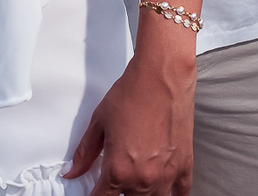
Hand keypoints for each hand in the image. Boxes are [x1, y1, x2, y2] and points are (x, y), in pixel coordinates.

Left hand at [64, 30, 195, 194]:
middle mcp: (143, 178)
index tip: (95, 192)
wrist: (162, 75)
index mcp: (118, 170)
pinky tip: (164, 188)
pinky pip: (180, 194)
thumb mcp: (99, 120)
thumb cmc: (133, 92)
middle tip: (117, 177)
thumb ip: (85, 151)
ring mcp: (166, 175)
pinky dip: (172, 193)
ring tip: (137, 180)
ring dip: (142, 194)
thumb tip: (73, 171)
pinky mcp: (184, 165)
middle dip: (118, 192)